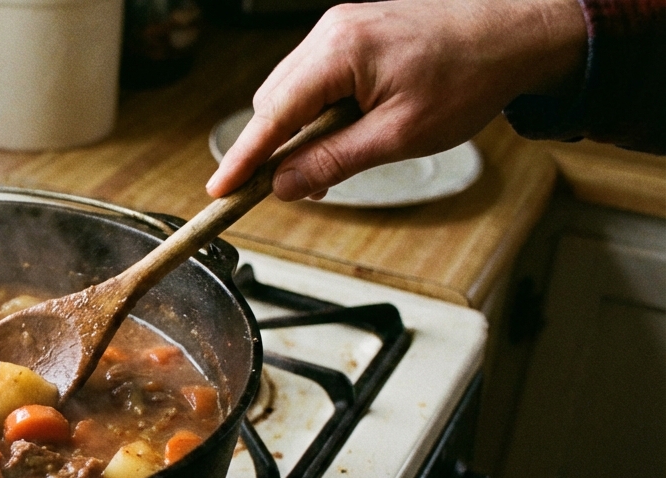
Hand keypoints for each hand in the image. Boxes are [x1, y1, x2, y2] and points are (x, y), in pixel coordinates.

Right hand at [206, 0, 585, 200]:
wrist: (517, 32)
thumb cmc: (471, 76)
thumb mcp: (400, 136)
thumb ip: (333, 161)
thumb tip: (284, 185)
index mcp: (340, 52)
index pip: (273, 115)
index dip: (243, 159)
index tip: (220, 190)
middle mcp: (332, 32)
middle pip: (275, 101)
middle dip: (276, 148)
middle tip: (296, 189)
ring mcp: (342, 27)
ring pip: (293, 90)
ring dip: (300, 131)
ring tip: (334, 163)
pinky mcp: (355, 31)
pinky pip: (316, 76)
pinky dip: (319, 110)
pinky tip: (346, 132)